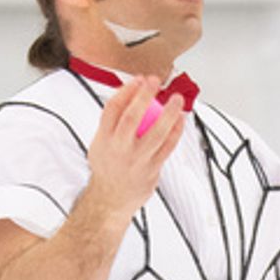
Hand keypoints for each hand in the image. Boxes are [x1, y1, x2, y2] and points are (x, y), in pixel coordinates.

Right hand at [83, 76, 185, 227]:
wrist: (110, 200)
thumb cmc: (108, 167)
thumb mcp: (99, 143)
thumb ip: (111, 122)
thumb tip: (127, 93)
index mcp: (103, 139)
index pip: (112, 109)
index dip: (126, 91)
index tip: (138, 79)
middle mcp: (119, 149)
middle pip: (131, 118)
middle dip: (144, 96)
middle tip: (155, 81)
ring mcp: (136, 160)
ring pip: (156, 133)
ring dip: (169, 114)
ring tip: (177, 99)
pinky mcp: (152, 170)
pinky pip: (167, 147)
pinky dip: (175, 132)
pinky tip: (180, 120)